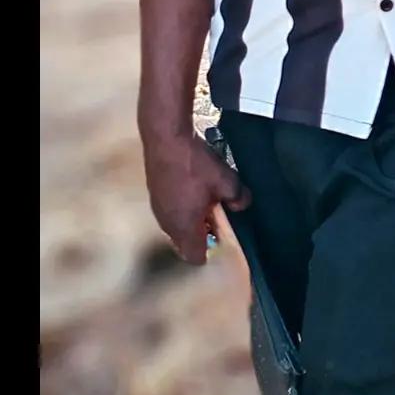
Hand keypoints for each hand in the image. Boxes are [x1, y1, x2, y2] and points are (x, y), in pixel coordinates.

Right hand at [144, 130, 250, 265]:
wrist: (166, 138)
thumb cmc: (196, 165)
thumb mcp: (227, 181)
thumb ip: (239, 198)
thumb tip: (240, 205)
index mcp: (184, 227)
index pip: (195, 256)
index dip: (211, 250)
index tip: (221, 235)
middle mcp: (167, 223)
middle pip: (184, 243)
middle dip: (201, 235)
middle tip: (216, 216)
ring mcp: (157, 208)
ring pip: (176, 227)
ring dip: (191, 220)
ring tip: (205, 199)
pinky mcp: (154, 194)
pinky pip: (170, 212)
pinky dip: (181, 207)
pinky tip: (192, 188)